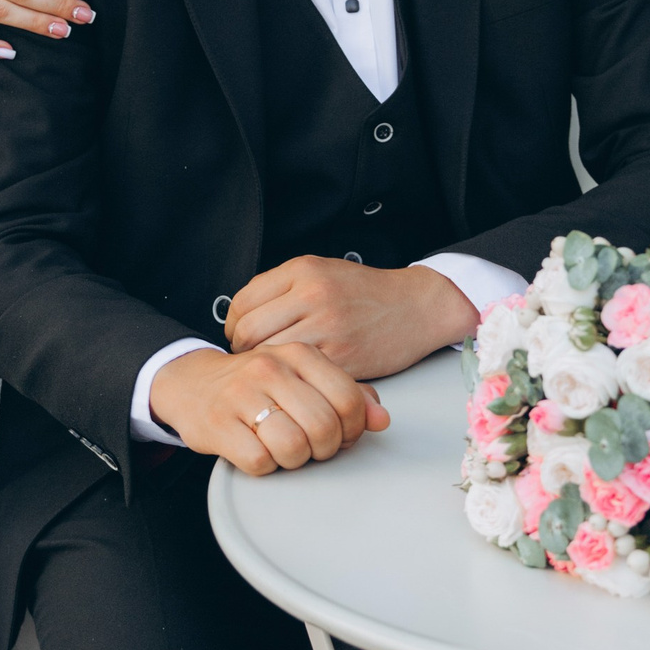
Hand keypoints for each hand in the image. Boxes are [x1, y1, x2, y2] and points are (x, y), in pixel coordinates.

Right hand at [149, 343, 389, 474]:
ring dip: (294, 460)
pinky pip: (259, 461)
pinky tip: (258, 450)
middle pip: (324, 427)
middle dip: (324, 448)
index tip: (338, 434)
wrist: (192, 382)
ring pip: (293, 446)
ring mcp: (241, 394)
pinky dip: (264, 466)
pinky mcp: (217, 423)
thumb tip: (381, 419)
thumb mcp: (304, 378)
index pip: (348, 400)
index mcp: (299, 354)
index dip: (351, 429)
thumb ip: (347, 395)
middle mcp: (270, 368)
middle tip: (311, 446)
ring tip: (284, 449)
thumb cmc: (257, 384)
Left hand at [225, 257, 476, 379]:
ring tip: (273, 371)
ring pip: (270, 356)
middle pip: (249, 332)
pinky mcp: (342, 358)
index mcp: (303, 270)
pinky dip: (292, 379)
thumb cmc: (365, 292)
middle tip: (252, 359)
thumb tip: (241, 316)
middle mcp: (312, 295)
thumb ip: (282, 287)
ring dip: (265, 369)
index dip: (233, 325)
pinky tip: (297, 378)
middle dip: (242, 350)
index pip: (242, 302)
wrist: (416, 307)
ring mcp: (327, 327)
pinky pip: (300, 373)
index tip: (240, 336)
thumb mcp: (322, 271)